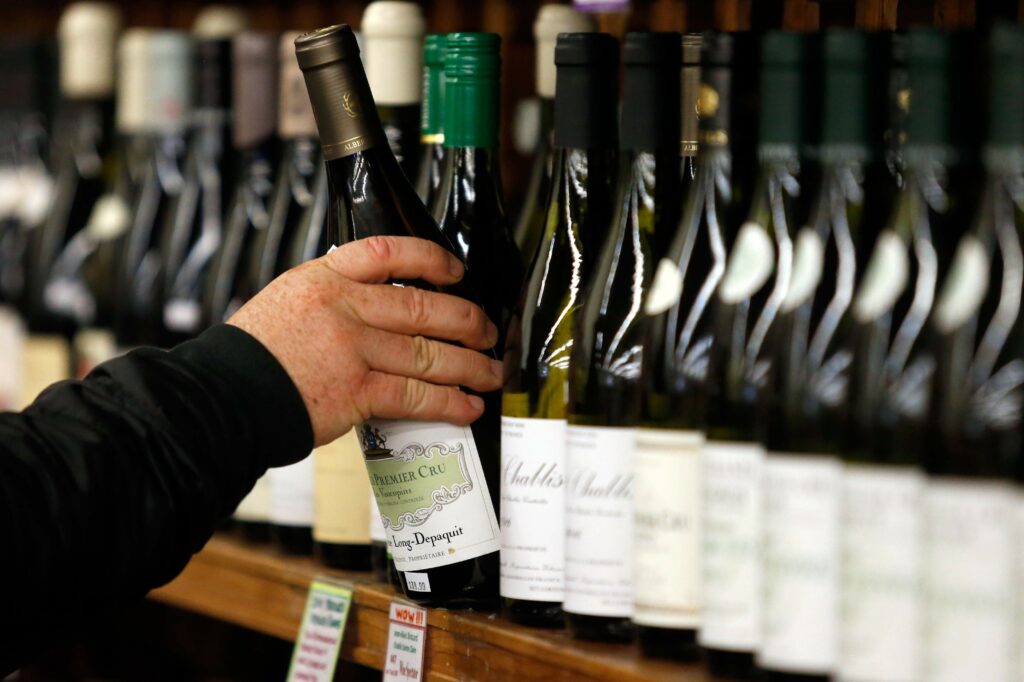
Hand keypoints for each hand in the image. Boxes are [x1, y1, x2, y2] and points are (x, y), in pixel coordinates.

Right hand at [228, 236, 500, 445]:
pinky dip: (448, 403)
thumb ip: (334, 299)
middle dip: (468, 322)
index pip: (390, 252)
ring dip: (470, 366)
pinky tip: (466, 407)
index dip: (431, 259)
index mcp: (325, 277)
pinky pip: (416, 395)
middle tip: (488, 332)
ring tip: (491, 374)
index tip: (456, 271)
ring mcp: (352, 349)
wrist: (222, 396)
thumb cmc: (252, 356)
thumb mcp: (287, 301)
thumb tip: (378, 309)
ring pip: (429, 353)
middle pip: (424, 307)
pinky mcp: (356, 392)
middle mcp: (343, 306)